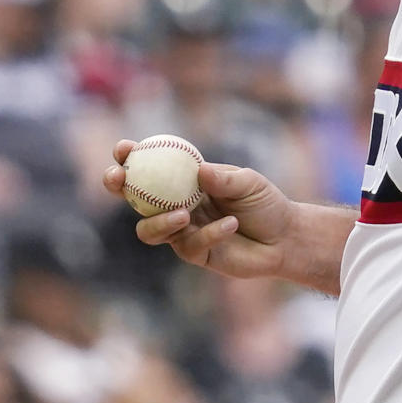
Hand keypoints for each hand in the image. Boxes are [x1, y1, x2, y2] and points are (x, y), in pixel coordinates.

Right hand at [103, 139, 297, 279]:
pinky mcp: (193, 253)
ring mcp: (181, 231)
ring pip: (148, 230)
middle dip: (117, 186)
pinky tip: (230, 225)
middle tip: (118, 179)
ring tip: (183, 214)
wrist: (284, 239)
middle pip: (133, 198)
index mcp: (185, 180)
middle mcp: (176, 204)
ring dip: (159, 221)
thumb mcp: (249, 183)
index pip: (150, 166)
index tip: (124, 149)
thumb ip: (224, 178)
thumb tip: (199, 171)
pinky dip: (209, 233)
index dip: (130, 157)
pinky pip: (188, 245)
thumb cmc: (266, 204)